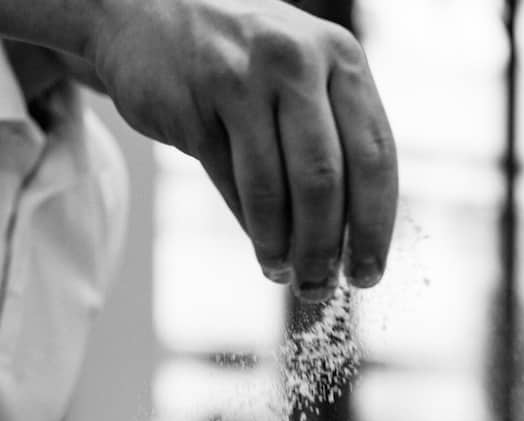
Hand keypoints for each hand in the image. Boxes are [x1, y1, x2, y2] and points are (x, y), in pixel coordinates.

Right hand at [90, 0, 396, 298]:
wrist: (148, 9)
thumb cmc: (238, 59)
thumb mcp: (297, 78)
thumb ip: (327, 138)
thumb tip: (348, 237)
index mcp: (341, 58)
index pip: (375, 155)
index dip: (376, 225)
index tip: (368, 275)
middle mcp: (298, 61)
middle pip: (326, 180)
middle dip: (325, 248)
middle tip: (319, 289)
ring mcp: (244, 78)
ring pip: (275, 189)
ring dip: (282, 246)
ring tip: (285, 275)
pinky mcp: (196, 104)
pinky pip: (231, 183)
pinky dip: (250, 227)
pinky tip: (261, 250)